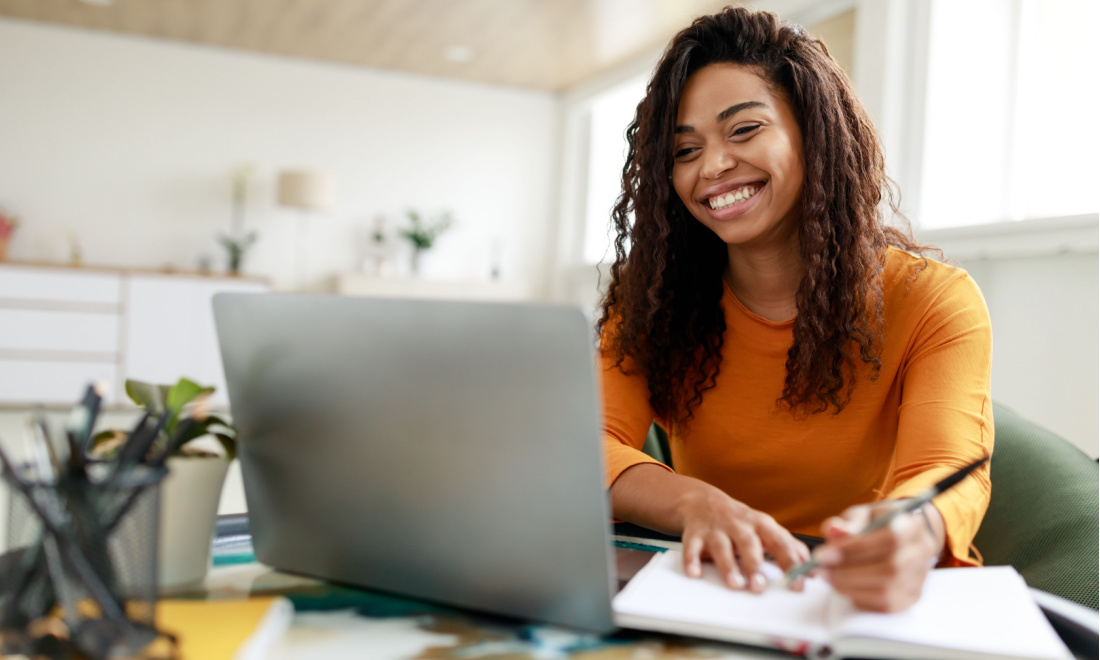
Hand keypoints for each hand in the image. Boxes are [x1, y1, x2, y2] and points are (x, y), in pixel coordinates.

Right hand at [678, 484, 809, 592]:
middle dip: (754, 564)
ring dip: (728, 566)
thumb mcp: (766, 528)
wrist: (702, 501)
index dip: (790, 563)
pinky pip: (692, 547)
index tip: (798, 583)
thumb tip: (812, 569)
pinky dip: (692, 560)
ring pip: (722, 546)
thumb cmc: (740, 521)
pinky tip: (695, 573)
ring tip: (735, 584)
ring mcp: (716, 528)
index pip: (780, 542)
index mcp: (761, 524)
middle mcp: (739, 525)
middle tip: (760, 586)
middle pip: (749, 543)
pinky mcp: (695, 533)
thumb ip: (788, 546)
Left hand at [815, 501, 943, 611]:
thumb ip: (849, 522)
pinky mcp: (911, 597)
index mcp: (911, 526)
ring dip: (849, 586)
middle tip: (820, 569)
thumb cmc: (880, 523)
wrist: (905, 537)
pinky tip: (844, 586)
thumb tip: (834, 531)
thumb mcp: (864, 514)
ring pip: (885, 591)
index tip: (823, 554)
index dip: (854, 548)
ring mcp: (918, 578)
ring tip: (828, 576)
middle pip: (888, 569)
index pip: (889, 539)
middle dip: (847, 572)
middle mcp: (920, 553)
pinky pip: (884, 605)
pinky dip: (859, 597)